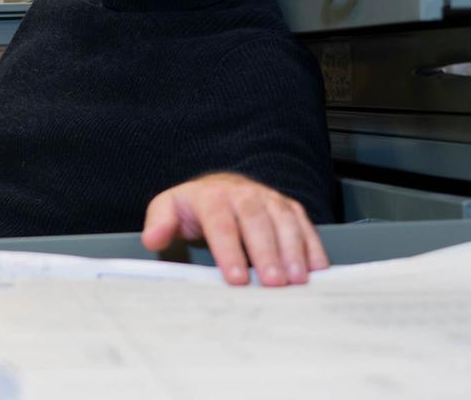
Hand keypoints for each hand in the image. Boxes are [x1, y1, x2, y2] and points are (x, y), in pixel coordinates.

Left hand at [141, 173, 328, 286]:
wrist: (218, 187)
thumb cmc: (193, 208)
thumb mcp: (168, 209)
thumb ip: (159, 224)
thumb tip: (153, 239)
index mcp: (211, 196)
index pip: (221, 223)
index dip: (230, 251)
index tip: (237, 279)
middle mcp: (243, 194)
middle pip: (257, 221)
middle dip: (267, 253)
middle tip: (273, 283)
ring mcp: (268, 198)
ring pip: (284, 221)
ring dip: (293, 250)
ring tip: (297, 280)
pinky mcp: (287, 207)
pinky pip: (303, 223)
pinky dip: (312, 246)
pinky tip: (317, 269)